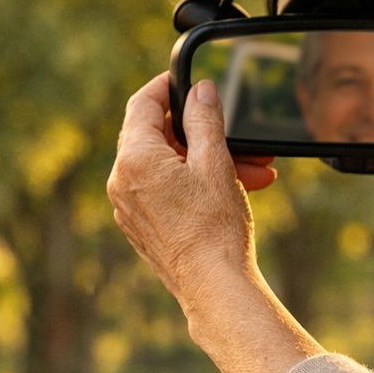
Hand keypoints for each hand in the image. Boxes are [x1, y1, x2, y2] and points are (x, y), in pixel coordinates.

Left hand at [108, 73, 276, 311]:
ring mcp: (130, 208)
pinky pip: (165, 194)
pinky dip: (194, 187)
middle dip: (201, 136)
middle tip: (237, 138)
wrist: (215, 288)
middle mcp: (122, 181)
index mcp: (135, 158)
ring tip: (251, 174)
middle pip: (157, 138)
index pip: (143, 104)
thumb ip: (205, 121)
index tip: (188, 84)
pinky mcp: (143, 229)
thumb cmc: (215, 229)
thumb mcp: (215, 164)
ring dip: (206, 164)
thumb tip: (201, 91)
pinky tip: (229, 194)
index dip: (167, 88)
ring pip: (167, 169)